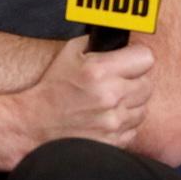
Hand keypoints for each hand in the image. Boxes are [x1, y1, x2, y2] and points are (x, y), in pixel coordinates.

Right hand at [12, 36, 156, 162]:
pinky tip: (107, 118)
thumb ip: (97, 43)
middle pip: (148, 84)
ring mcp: (112, 122)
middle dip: (135, 81)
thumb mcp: (69, 55)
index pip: (145, 58)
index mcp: (100, 71)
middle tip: (119, 83)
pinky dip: (124, 124)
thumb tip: (119, 37)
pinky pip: (134, 128)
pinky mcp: (112, 141)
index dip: (137, 58)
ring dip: (131, 104)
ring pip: (143, 108)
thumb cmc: (52, 88)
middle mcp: (110, 96)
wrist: (32, 125)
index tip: (130, 61)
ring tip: (111, 102)